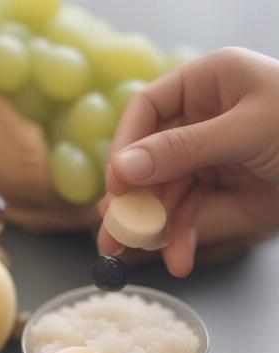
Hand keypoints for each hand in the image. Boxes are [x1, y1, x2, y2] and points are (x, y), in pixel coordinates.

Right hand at [97, 47, 278, 276]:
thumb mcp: (248, 131)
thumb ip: (182, 149)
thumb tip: (122, 168)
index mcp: (208, 84)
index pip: (147, 110)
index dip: (126, 147)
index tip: (117, 186)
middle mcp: (201, 118)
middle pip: (149, 159)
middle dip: (132, 201)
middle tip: (111, 236)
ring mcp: (208, 157)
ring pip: (165, 193)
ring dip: (153, 228)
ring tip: (132, 256)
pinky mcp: (219, 189)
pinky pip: (189, 214)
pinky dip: (182, 239)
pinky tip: (178, 261)